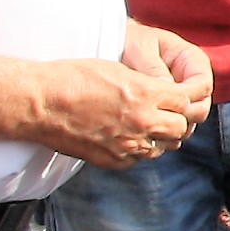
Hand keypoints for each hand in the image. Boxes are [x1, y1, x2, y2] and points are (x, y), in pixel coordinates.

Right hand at [30, 56, 200, 169]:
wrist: (40, 104)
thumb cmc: (73, 78)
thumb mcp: (117, 70)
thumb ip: (147, 84)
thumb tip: (167, 93)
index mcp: (146, 94)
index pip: (187, 100)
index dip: (188, 96)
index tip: (185, 94)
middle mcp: (143, 123)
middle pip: (181, 128)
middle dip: (179, 119)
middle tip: (171, 111)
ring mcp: (129, 145)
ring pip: (164, 147)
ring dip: (163, 136)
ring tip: (150, 124)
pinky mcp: (114, 160)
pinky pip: (140, 158)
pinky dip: (141, 149)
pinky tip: (130, 136)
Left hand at [125, 21, 217, 126]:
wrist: (116, 45)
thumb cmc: (129, 41)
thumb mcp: (139, 49)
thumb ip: (153, 67)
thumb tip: (166, 87)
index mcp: (193, 60)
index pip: (202, 86)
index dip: (188, 98)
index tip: (164, 104)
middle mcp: (194, 80)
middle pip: (201, 107)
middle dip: (182, 117)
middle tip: (154, 122)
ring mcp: (185, 96)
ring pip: (190, 120)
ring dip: (173, 128)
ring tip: (147, 127)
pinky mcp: (173, 108)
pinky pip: (176, 125)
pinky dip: (164, 131)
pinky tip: (145, 130)